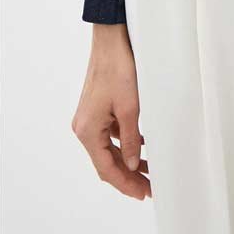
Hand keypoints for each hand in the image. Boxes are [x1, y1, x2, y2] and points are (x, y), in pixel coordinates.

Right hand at [72, 23, 150, 199]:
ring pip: (109, 149)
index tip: (142, 193)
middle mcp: (84, 127)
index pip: (107, 168)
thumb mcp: (130, 108)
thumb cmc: (118, 68)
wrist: (111, 40)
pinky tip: (143, 147)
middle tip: (149, 187)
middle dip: (128, 176)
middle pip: (106, 161)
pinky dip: (126, 144)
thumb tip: (131, 165)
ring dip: (128, 161)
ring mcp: (90, 118)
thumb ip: (130, 140)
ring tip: (150, 171)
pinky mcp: (98, 110)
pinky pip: (111, 135)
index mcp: (87, 130)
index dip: (125, 184)